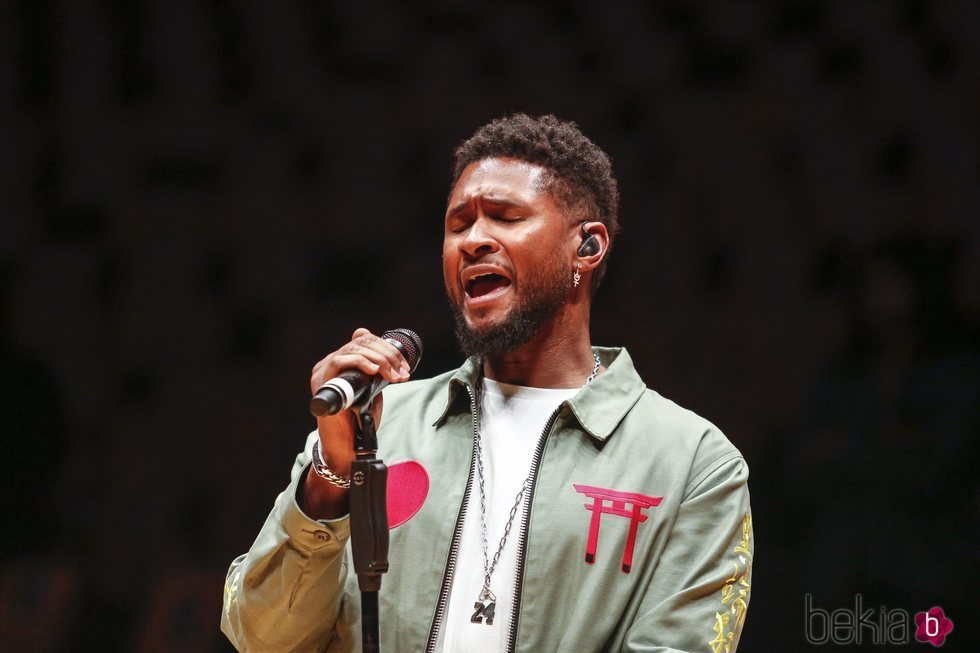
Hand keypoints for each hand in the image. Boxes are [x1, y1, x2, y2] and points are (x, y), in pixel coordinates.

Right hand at [302, 328, 410, 517]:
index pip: (363, 338)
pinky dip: (360, 362)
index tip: (404, 366)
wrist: (346, 446)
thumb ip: (376, 371)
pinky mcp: (323, 382)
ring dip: (380, 360)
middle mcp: (329, 363)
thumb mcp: (372, 389)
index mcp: (341, 362)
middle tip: (402, 373)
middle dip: (388, 355)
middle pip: (360, 341)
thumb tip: (390, 353)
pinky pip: (339, 361)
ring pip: (353, 348)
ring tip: (393, 376)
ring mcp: (324, 371)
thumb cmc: (358, 420)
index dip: (386, 348)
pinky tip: (374, 371)